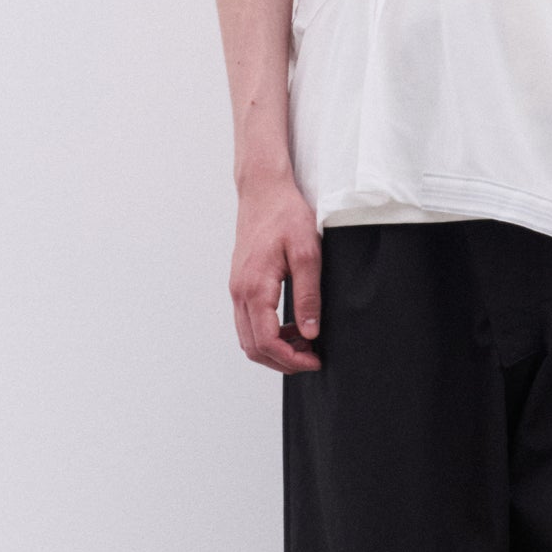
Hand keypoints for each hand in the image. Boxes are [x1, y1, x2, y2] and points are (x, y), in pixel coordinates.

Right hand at [229, 167, 323, 372]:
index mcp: (254, 287)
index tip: (315, 361)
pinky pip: (248, 322)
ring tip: (305, 344)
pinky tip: (292, 327)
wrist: (263, 191)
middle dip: (283, 361)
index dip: (291, 359)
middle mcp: (239, 292)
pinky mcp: (240, 285)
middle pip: (253, 347)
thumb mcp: (308, 253)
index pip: (266, 341)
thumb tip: (310, 331)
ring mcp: (236, 289)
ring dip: (275, 349)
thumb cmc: (285, 215)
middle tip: (312, 358)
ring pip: (248, 337)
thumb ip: (308, 295)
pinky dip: (268, 334)